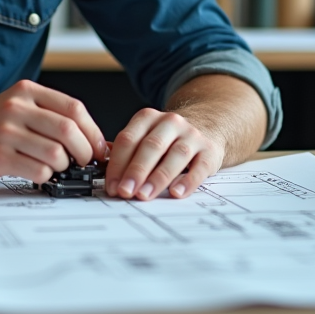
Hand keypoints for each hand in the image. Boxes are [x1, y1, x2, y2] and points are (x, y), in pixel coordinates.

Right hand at [0, 81, 105, 184]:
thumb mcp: (17, 108)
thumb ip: (50, 116)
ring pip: (56, 154)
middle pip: (68, 131)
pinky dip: (45, 177)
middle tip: (83, 162)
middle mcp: (16, 107)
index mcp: (26, 92)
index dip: (93, 132)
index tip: (98, 148)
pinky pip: (38, 171)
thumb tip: (95, 140)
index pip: (74, 109)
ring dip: (63, 167)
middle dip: (84, 152)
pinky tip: (36, 173)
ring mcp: (5, 131)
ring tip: (54, 167)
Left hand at [105, 108, 222, 200]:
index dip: (117, 164)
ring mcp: (192, 135)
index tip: (112, 186)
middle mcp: (170, 122)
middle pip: (150, 147)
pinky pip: (199, 167)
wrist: (206, 128)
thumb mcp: (145, 136)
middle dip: (136, 171)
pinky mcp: (210, 151)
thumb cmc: (167, 140)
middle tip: (125, 191)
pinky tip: (176, 193)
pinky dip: (188, 181)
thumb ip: (126, 150)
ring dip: (158, 177)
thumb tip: (104, 171)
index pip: (128, 139)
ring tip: (145, 195)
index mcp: (148, 118)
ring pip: (175, 156)